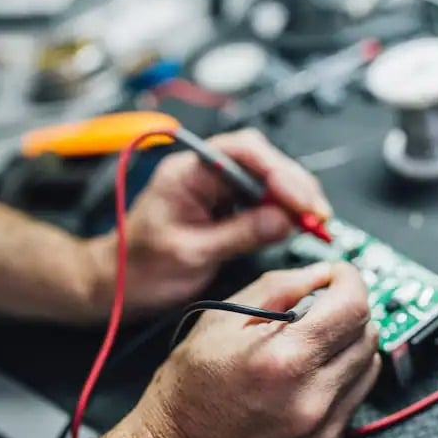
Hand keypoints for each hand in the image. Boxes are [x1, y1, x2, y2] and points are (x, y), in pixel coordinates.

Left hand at [87, 128, 331, 314]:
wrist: (118, 285)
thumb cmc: (139, 268)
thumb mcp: (192, 254)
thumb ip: (240, 234)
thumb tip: (284, 221)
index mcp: (188, 171)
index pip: (243, 152)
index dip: (279, 172)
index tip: (302, 200)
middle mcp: (205, 172)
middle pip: (263, 162)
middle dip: (295, 186)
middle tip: (318, 216)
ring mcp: (217, 188)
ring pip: (268, 180)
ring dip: (294, 199)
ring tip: (314, 223)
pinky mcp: (227, 206)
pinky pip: (263, 200)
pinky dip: (284, 212)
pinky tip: (298, 226)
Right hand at [115, 262, 380, 437]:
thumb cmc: (186, 393)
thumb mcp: (219, 321)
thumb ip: (277, 287)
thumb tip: (318, 274)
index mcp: (283, 359)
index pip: (353, 306)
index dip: (350, 280)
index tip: (339, 275)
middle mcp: (310, 398)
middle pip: (368, 334)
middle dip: (349, 310)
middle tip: (323, 307)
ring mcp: (322, 428)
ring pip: (369, 367)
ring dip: (350, 344)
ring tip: (314, 342)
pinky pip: (354, 398)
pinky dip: (341, 378)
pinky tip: (309, 375)